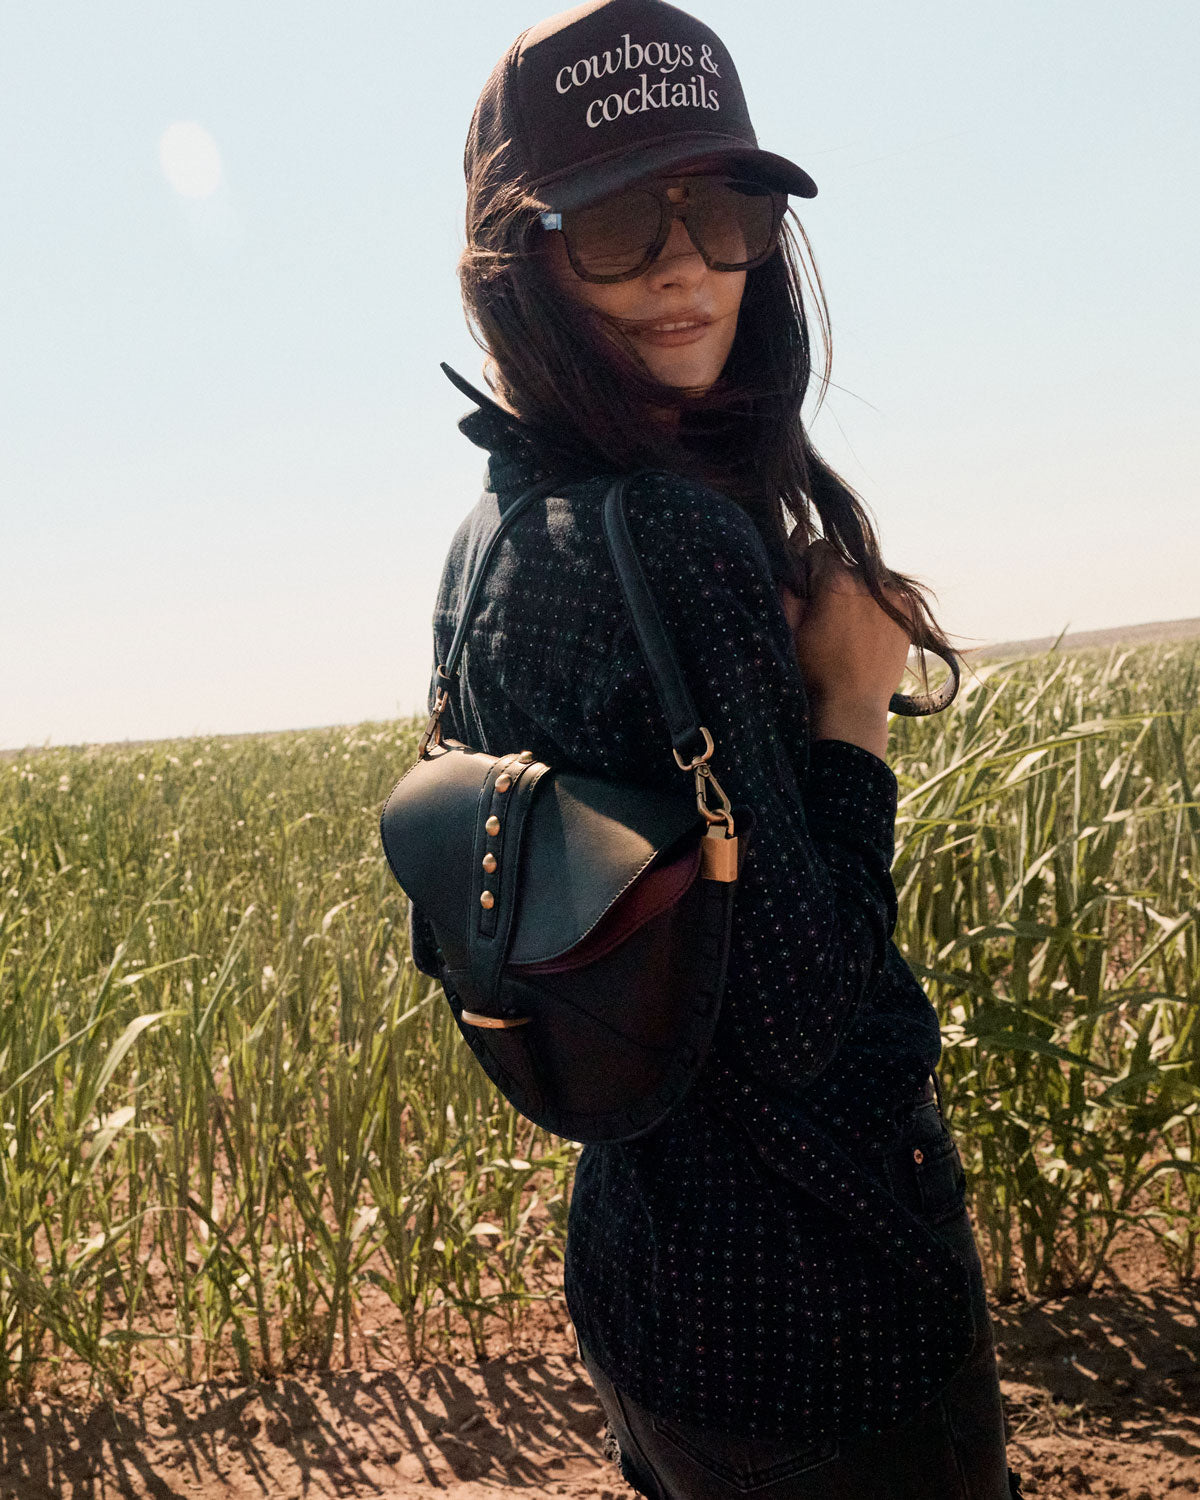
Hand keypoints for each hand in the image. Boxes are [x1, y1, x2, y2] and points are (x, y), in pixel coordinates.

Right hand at [782, 541, 913, 753]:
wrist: (851, 708)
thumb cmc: (812, 670)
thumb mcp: (787, 626)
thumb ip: (790, 580)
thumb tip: (796, 536)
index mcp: (836, 580)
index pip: (820, 549)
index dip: (809, 571)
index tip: (808, 596)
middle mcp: (870, 581)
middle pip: (846, 565)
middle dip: (835, 582)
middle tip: (828, 618)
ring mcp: (895, 597)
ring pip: (869, 579)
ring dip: (858, 593)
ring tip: (850, 630)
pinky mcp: (910, 613)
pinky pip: (890, 595)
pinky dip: (879, 606)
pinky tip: (868, 632)